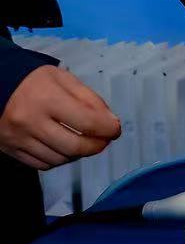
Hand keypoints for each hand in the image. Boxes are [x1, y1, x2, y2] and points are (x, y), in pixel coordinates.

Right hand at [0, 66, 120, 169]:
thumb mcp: (63, 79)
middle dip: (96, 146)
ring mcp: (19, 139)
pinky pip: (42, 164)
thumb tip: (110, 121)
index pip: (87, 122)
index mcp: (48, 99)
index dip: (108, 129)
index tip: (115, 129)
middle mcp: (32, 122)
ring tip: (85, 143)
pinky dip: (59, 159)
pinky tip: (65, 149)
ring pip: (59, 158)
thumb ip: (88, 98)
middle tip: (104, 140)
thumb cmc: (32, 81)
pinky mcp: (10, 150)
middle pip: (74, 146)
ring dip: (78, 154)